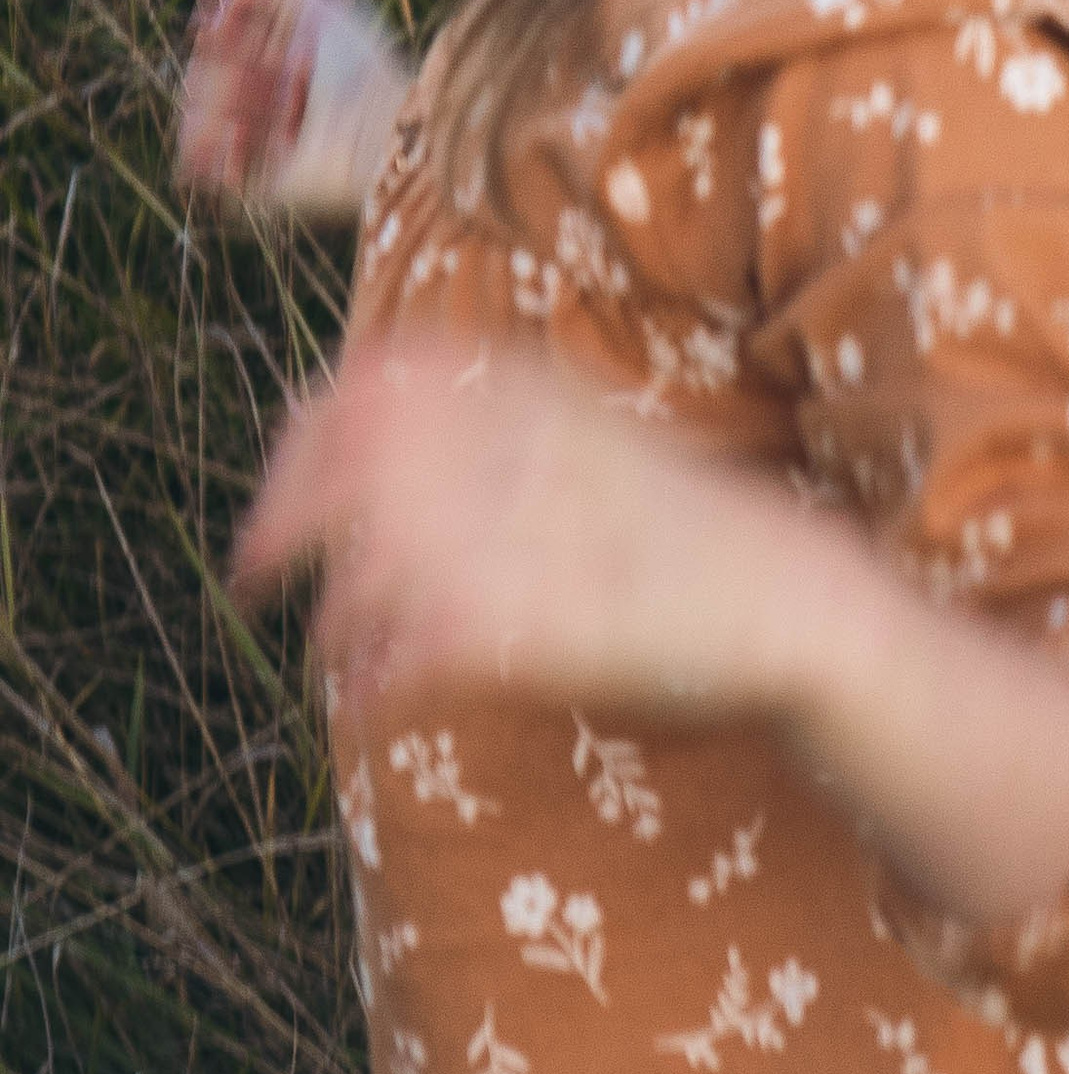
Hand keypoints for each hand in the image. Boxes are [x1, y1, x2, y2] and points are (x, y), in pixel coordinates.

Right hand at [177, 0, 414, 221]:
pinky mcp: (249, 178)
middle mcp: (268, 96)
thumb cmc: (360, 62)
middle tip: (276, 69)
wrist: (375, 130)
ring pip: (194, 112)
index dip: (218, 24)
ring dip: (222, 102)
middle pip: (203, 71)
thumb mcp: (324, 1)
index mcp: (285, 55)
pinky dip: (211, 144)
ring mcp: (257, 138)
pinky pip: (196, 160)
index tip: (221, 20)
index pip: (223, 34)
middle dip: (225, 65)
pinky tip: (243, 136)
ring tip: (276, 105)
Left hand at [236, 342, 1068, 925]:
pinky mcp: (542, 629)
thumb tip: (407, 439)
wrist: (810, 611)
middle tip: (254, 573)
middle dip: (285, 509)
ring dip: (335, 608)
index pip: (385, 376)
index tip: (279, 483)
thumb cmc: (705, 548)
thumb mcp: (607, 458)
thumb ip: (518, 442)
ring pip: (369, 554)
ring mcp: (534, 537)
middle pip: (356, 450)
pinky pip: (414, 646)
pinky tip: (377, 698)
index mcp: (545, 400)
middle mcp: (529, 450)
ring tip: (335, 650)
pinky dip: (378, 677)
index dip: (312, 426)